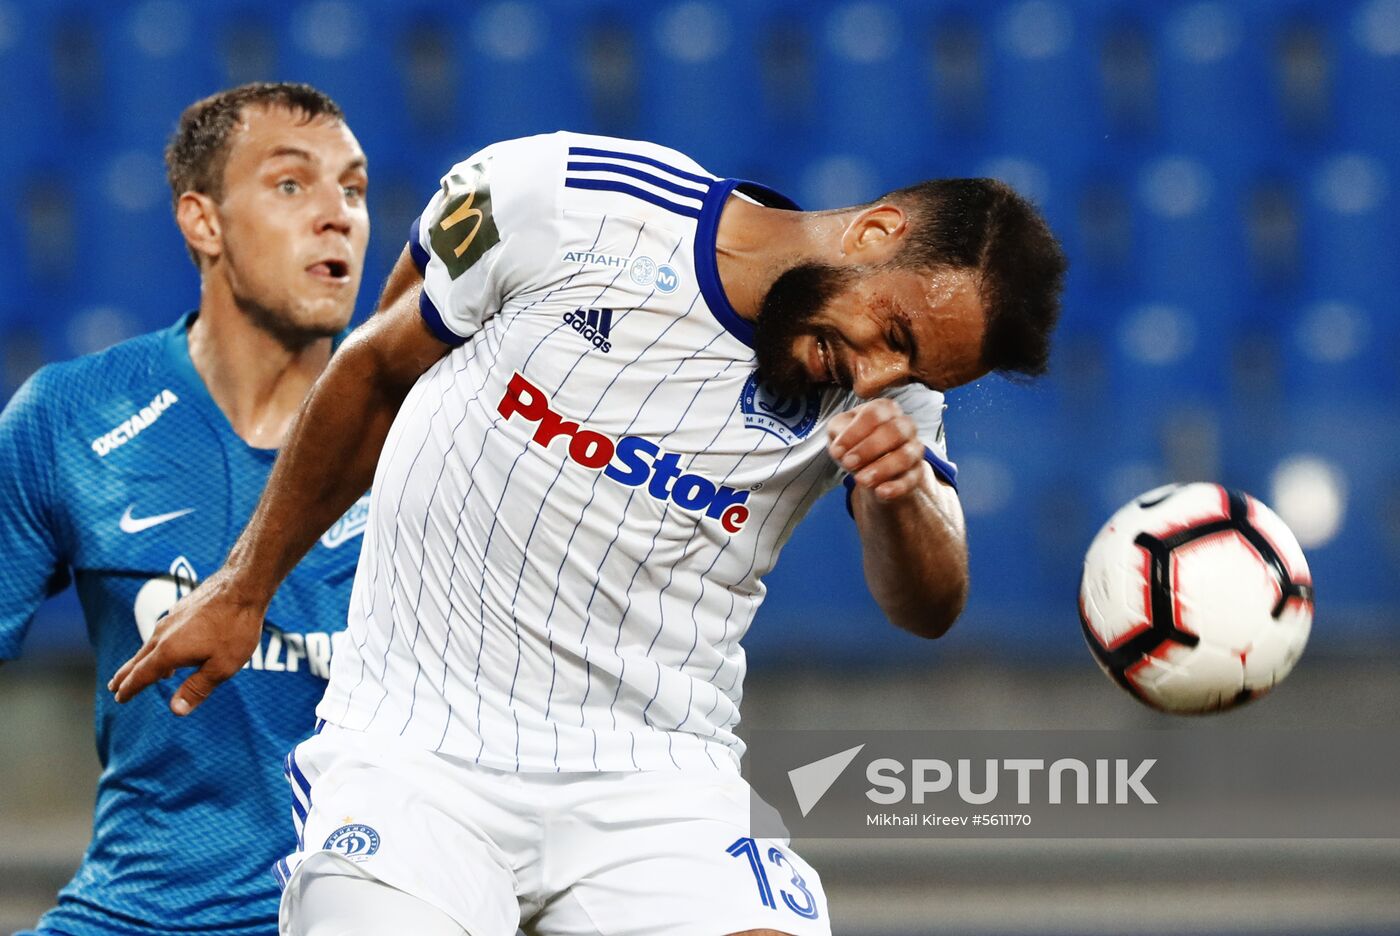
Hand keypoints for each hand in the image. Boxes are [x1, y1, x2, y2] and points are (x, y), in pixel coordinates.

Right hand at [108, 568, 267, 715]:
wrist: (243, 585)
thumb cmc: (236, 627)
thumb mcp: (222, 667)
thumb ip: (197, 689)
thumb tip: (176, 711)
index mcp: (169, 651)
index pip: (141, 675)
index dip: (129, 689)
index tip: (119, 699)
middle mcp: (163, 634)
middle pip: (139, 659)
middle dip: (126, 675)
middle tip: (113, 687)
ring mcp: (171, 619)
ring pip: (150, 644)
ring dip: (141, 660)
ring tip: (137, 671)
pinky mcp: (181, 609)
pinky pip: (162, 633)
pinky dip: (157, 645)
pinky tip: (167, 647)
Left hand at [827, 397, 928, 501]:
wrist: (869, 469)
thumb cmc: (855, 442)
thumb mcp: (840, 431)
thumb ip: (838, 433)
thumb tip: (839, 449)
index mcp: (886, 409)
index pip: (875, 413)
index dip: (855, 432)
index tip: (837, 450)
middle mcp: (905, 425)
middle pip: (894, 431)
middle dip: (869, 448)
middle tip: (848, 463)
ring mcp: (914, 449)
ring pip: (905, 456)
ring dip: (881, 469)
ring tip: (860, 480)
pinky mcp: (916, 472)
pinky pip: (911, 479)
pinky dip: (896, 487)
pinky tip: (880, 492)